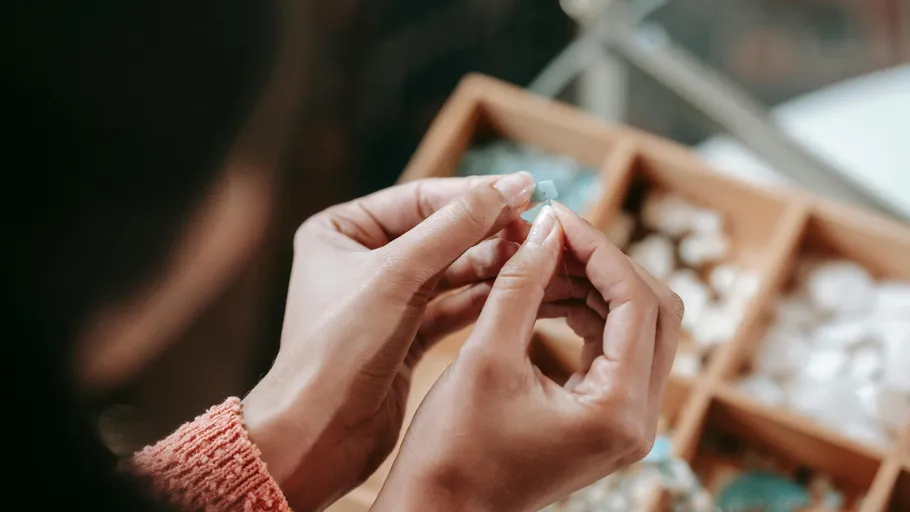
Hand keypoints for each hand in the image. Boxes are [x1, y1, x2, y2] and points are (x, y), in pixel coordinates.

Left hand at [242, 174, 585, 509]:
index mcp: (340, 231)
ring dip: (490, 264)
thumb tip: (510, 188)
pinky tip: (516, 290)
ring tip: (535, 257)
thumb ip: (455, 228)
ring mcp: (383, 300)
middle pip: (438, 232)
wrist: (316, 438)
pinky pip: (450, 306)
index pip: (419, 199)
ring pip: (449, 270)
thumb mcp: (397, 277)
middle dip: (488, 231)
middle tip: (537, 228)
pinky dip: (482, 298)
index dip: (474, 194)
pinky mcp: (403, 336)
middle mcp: (360, 260)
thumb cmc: (337, 351)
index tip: (527, 190)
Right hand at [372, 204, 683, 511]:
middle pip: (653, 312)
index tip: (558, 216)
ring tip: (541, 257)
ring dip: (593, 286)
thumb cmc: (454, 451)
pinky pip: (612, 348)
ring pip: (634, 327)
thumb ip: (521, 285)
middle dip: (605, 264)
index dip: (599, 249)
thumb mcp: (485, 358)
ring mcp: (625, 421)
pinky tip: (545, 291)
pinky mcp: (604, 419)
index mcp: (619, 410)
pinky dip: (584, 313)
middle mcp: (637, 419)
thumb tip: (546, 229)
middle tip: (554, 233)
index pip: (636, 302)